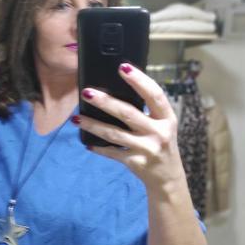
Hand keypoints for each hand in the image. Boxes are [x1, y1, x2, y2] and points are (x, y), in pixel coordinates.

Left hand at [76, 62, 185, 193]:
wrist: (168, 178)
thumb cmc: (162, 144)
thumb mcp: (163, 125)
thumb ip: (149, 110)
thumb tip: (119, 89)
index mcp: (167, 118)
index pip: (154, 95)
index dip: (139, 80)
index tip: (122, 67)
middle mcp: (159, 132)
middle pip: (128, 113)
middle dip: (105, 102)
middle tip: (87, 92)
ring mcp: (147, 149)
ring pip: (114, 134)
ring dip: (93, 125)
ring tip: (76, 118)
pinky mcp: (135, 162)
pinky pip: (112, 152)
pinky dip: (99, 148)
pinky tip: (86, 142)